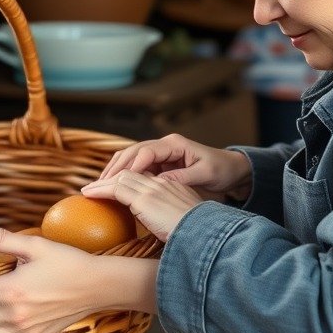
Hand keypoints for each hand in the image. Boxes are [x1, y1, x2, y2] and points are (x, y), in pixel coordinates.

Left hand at [81, 169, 201, 241]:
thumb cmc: (201, 237)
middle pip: (131, 174)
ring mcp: (153, 189)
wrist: (207, 236)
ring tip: (88, 191)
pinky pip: (115, 188)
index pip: (146, 179)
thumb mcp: (188, 226)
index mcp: (175, 188)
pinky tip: (89, 195)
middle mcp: (163, 184)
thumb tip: (164, 236)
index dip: (129, 183)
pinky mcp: (144, 198)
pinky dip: (100, 190)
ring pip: (121, 178)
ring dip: (102, 183)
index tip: (118, 191)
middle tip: (96, 188)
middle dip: (112, 179)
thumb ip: (174, 223)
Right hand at [96, 133, 251, 200]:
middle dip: (115, 167)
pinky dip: (123, 176)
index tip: (118, 180)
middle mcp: (164, 145)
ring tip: (100, 185)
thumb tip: (159, 182)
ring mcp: (161, 154)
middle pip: (132, 152)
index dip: (130, 165)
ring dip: (115, 171)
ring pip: (130, 158)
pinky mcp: (160, 164)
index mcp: (174, 144)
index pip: (145, 151)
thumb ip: (183, 177)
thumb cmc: (221, 170)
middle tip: (99, 183)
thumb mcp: (205, 174)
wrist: (232, 170)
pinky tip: (113, 187)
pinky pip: (136, 168)